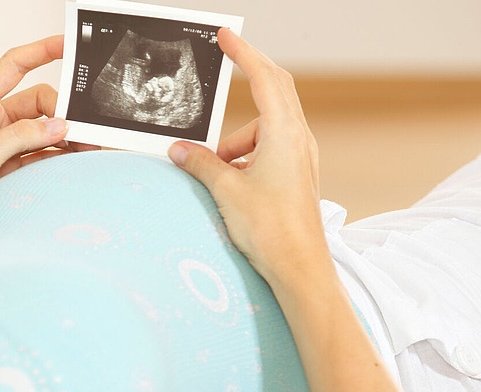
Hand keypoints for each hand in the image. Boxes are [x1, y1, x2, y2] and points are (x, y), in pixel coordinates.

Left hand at [0, 35, 87, 251]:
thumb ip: (19, 138)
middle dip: (62, 111)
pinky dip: (58, 158)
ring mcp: (2, 147)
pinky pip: (41, 156)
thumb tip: (59, 124)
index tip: (68, 45)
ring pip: (43, 132)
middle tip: (84, 129)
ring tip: (88, 149)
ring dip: (65, 138)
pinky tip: (74, 163)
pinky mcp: (8, 170)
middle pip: (38, 102)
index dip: (41, 51)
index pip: (13, 66)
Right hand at [167, 28, 330, 289]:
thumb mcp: (226, 189)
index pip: (264, 78)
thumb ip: (201, 163)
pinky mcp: (296, 175)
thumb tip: (180, 150)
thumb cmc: (270, 228)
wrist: (299, 267)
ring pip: (265, 127)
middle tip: (226, 61)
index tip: (226, 35)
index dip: (243, 53)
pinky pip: (269, 148)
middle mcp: (298, 138)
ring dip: (237, 138)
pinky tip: (231, 181)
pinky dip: (247, 154)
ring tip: (215, 168)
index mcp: (283, 133)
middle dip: (248, 76)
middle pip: (274, 91)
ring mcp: (300, 157)